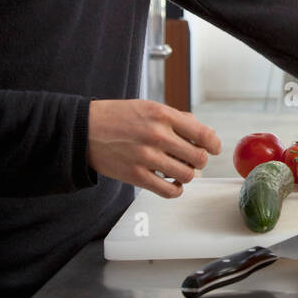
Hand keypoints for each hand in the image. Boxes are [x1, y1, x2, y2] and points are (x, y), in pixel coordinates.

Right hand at [86, 100, 222, 197]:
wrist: (83, 130)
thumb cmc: (119, 117)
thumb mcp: (149, 107)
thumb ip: (178, 119)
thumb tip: (206, 135)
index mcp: (162, 115)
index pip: (203, 134)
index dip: (214, 144)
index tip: (213, 148)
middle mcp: (156, 135)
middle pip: (199, 158)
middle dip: (199, 160)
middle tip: (192, 159)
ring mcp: (146, 157)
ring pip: (187, 175)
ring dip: (188, 174)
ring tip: (179, 169)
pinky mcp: (135, 176)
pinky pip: (169, 191)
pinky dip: (176, 189)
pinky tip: (171, 182)